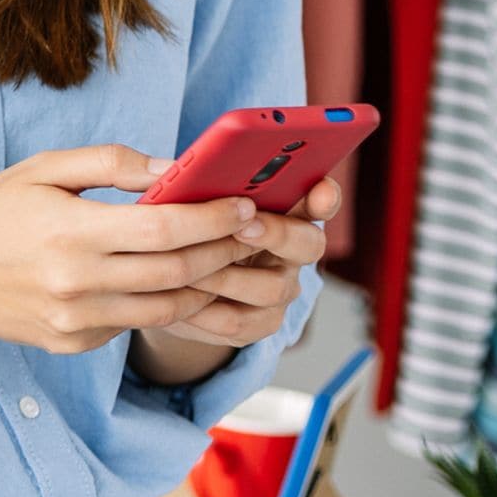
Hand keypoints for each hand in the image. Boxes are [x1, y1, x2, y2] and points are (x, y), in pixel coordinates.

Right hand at [0, 144, 267, 354]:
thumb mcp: (46, 167)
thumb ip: (112, 163)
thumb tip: (173, 167)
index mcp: (74, 233)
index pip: (165, 230)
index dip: (214, 219)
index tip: (244, 205)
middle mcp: (78, 284)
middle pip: (176, 273)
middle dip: (224, 252)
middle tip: (252, 232)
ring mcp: (76, 322)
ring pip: (164, 309)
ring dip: (204, 284)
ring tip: (226, 259)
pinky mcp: (73, 344)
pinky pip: (132, 324)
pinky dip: (160, 303)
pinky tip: (174, 281)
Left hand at [141, 177, 336, 349]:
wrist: (171, 284)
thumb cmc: (186, 228)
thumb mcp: (191, 200)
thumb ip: (197, 184)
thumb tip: (170, 172)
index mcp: (285, 209)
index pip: (319, 198)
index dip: (325, 196)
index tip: (320, 191)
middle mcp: (292, 251)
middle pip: (309, 243)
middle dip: (277, 234)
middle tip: (243, 227)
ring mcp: (281, 288)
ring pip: (272, 288)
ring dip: (227, 276)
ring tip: (189, 268)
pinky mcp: (260, 323)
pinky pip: (238, 321)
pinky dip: (204, 311)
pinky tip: (177, 297)